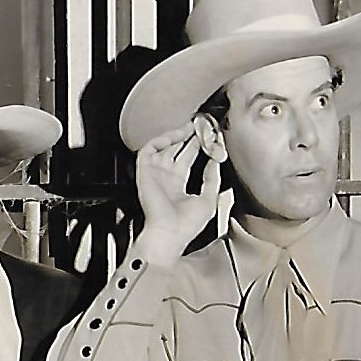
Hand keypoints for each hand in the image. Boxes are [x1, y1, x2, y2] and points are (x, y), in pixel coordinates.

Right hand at [133, 120, 222, 262]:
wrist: (170, 235)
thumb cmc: (186, 226)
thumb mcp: (208, 199)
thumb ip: (212, 178)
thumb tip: (216, 160)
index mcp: (178, 186)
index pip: (187, 158)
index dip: (198, 146)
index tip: (210, 137)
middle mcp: (166, 178)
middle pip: (176, 149)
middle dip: (188, 136)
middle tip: (201, 125)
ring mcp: (154, 174)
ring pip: (164, 146)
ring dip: (177, 135)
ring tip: (191, 126)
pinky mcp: (144, 172)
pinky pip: (149, 149)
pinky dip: (161, 140)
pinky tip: (175, 137)